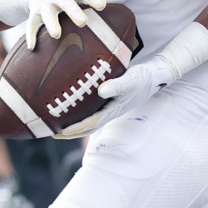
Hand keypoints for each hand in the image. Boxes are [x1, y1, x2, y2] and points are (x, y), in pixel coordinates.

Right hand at [25, 0, 125, 49]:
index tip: (101, 5)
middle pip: (65, 2)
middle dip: (73, 11)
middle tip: (83, 22)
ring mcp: (44, 6)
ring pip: (46, 14)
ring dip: (51, 23)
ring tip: (56, 34)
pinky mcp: (33, 15)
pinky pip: (31, 25)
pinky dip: (31, 36)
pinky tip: (32, 47)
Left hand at [55, 56, 175, 139]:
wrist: (157, 74)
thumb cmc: (145, 76)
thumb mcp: (132, 79)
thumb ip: (117, 85)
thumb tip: (100, 91)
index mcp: (115, 109)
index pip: (91, 123)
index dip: (75, 129)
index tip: (59, 132)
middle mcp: (111, 111)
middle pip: (87, 127)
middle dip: (69, 132)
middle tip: (50, 133)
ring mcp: (112, 107)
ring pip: (89, 120)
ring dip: (73, 125)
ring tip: (56, 124)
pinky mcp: (112, 100)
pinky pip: (93, 110)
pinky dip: (81, 113)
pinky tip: (71, 107)